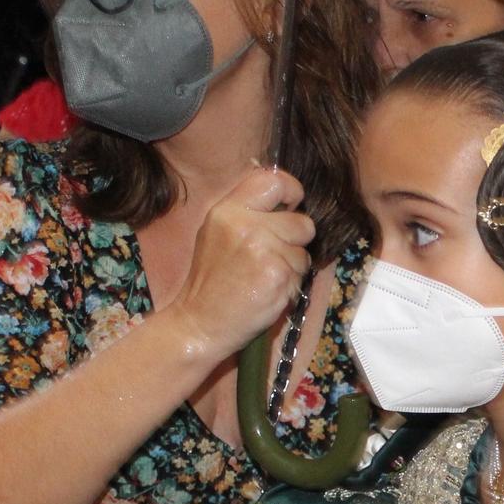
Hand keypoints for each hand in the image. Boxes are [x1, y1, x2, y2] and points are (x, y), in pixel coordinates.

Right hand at [172, 168, 313, 356]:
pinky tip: (267, 291)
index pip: (274, 181)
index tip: (291, 206)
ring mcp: (264, 250)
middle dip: (295, 240)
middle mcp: (246, 225)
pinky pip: (301, 273)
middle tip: (272, 256)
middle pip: (301, 221)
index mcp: (228, 210)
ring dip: (292, 265)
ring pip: (304, 251)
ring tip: (264, 276)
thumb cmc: (211, 280)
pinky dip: (290, 284)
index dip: (291, 191)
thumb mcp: (216, 233)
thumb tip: (285, 198)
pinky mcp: (278, 275)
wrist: (200, 322)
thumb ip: (247, 212)